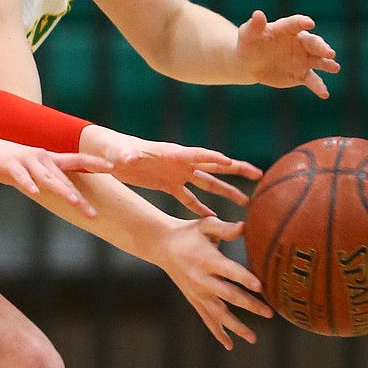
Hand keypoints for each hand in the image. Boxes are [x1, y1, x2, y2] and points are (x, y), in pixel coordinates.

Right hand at [0, 129, 111, 215]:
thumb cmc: (3, 162)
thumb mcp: (28, 170)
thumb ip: (43, 178)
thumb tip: (57, 191)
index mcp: (47, 159)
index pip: (75, 161)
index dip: (94, 163)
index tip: (113, 167)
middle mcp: (40, 157)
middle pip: (64, 179)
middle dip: (80, 197)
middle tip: (94, 212)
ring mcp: (25, 159)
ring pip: (47, 177)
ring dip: (61, 190)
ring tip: (74, 202)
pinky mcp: (8, 163)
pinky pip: (20, 175)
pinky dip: (28, 183)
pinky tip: (34, 192)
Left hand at [86, 129, 260, 217]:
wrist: (109, 154)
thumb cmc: (114, 150)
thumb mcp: (120, 154)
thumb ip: (126, 156)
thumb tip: (128, 158)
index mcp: (172, 153)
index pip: (199, 154)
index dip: (215, 158)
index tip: (233, 163)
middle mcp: (180, 163)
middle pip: (213, 167)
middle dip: (236, 170)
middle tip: (258, 175)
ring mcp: (176, 174)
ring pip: (207, 184)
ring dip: (225, 193)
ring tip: (246, 202)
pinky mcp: (168, 185)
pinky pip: (189, 198)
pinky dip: (201, 207)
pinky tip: (214, 218)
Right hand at [154, 216, 272, 349]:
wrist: (163, 245)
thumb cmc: (190, 232)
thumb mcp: (205, 225)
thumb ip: (225, 228)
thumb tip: (246, 226)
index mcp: (206, 260)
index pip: (229, 271)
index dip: (245, 278)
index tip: (261, 287)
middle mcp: (201, 279)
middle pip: (228, 295)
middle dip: (249, 305)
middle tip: (269, 313)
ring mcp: (197, 292)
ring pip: (218, 313)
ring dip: (236, 326)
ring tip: (253, 338)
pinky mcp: (194, 299)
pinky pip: (207, 319)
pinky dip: (218, 332)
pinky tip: (230, 345)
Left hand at [236, 10, 339, 97]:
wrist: (249, 64)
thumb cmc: (249, 44)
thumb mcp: (248, 34)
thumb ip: (254, 26)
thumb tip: (257, 14)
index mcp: (287, 29)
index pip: (297, 24)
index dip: (303, 23)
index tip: (310, 23)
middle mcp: (300, 43)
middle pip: (313, 43)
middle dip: (322, 48)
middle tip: (330, 53)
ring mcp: (302, 59)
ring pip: (318, 61)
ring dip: (327, 64)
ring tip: (335, 67)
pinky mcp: (301, 74)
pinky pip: (312, 80)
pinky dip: (319, 87)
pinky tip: (324, 94)